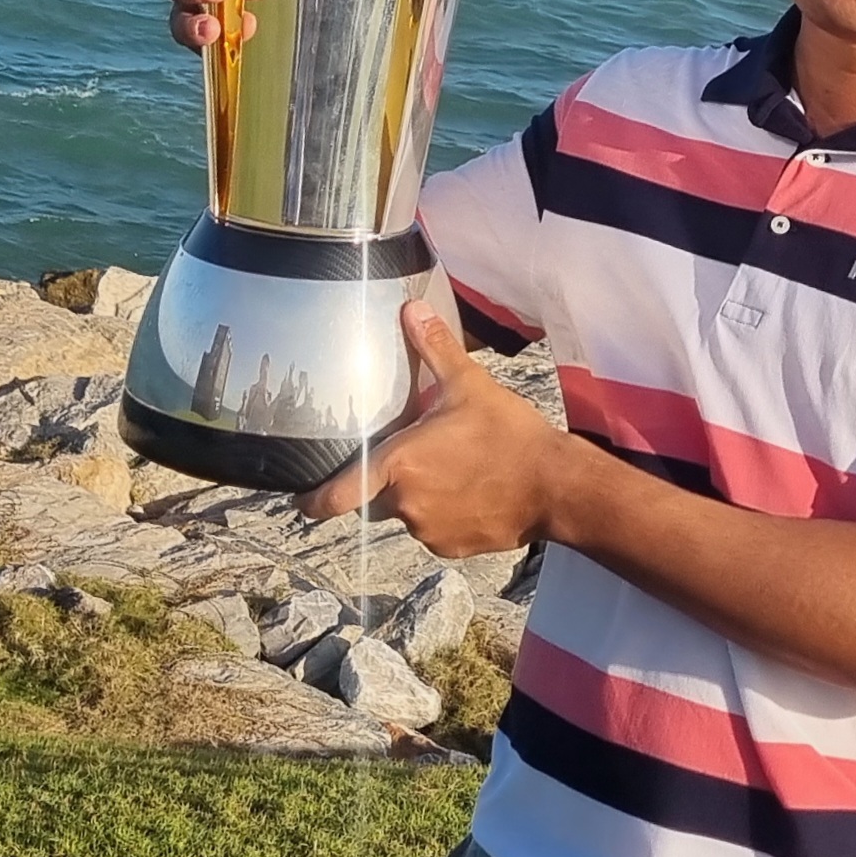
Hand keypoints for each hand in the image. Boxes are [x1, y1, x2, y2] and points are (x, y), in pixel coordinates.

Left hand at [295, 301, 571, 557]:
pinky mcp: (452, 548)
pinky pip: (434, 530)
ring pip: (408, 514)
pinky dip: (444, 514)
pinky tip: (472, 491)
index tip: (300, 499)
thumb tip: (411, 309)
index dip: (313, 500)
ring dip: (419, 496)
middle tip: (413, 456)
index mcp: (400, 464)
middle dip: (387, 481)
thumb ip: (435, 349)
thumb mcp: (470, 385)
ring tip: (454, 470)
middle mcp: (406, 505)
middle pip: (377, 498)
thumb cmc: (510, 434)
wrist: (555, 486)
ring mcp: (428, 531)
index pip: (336, 496)